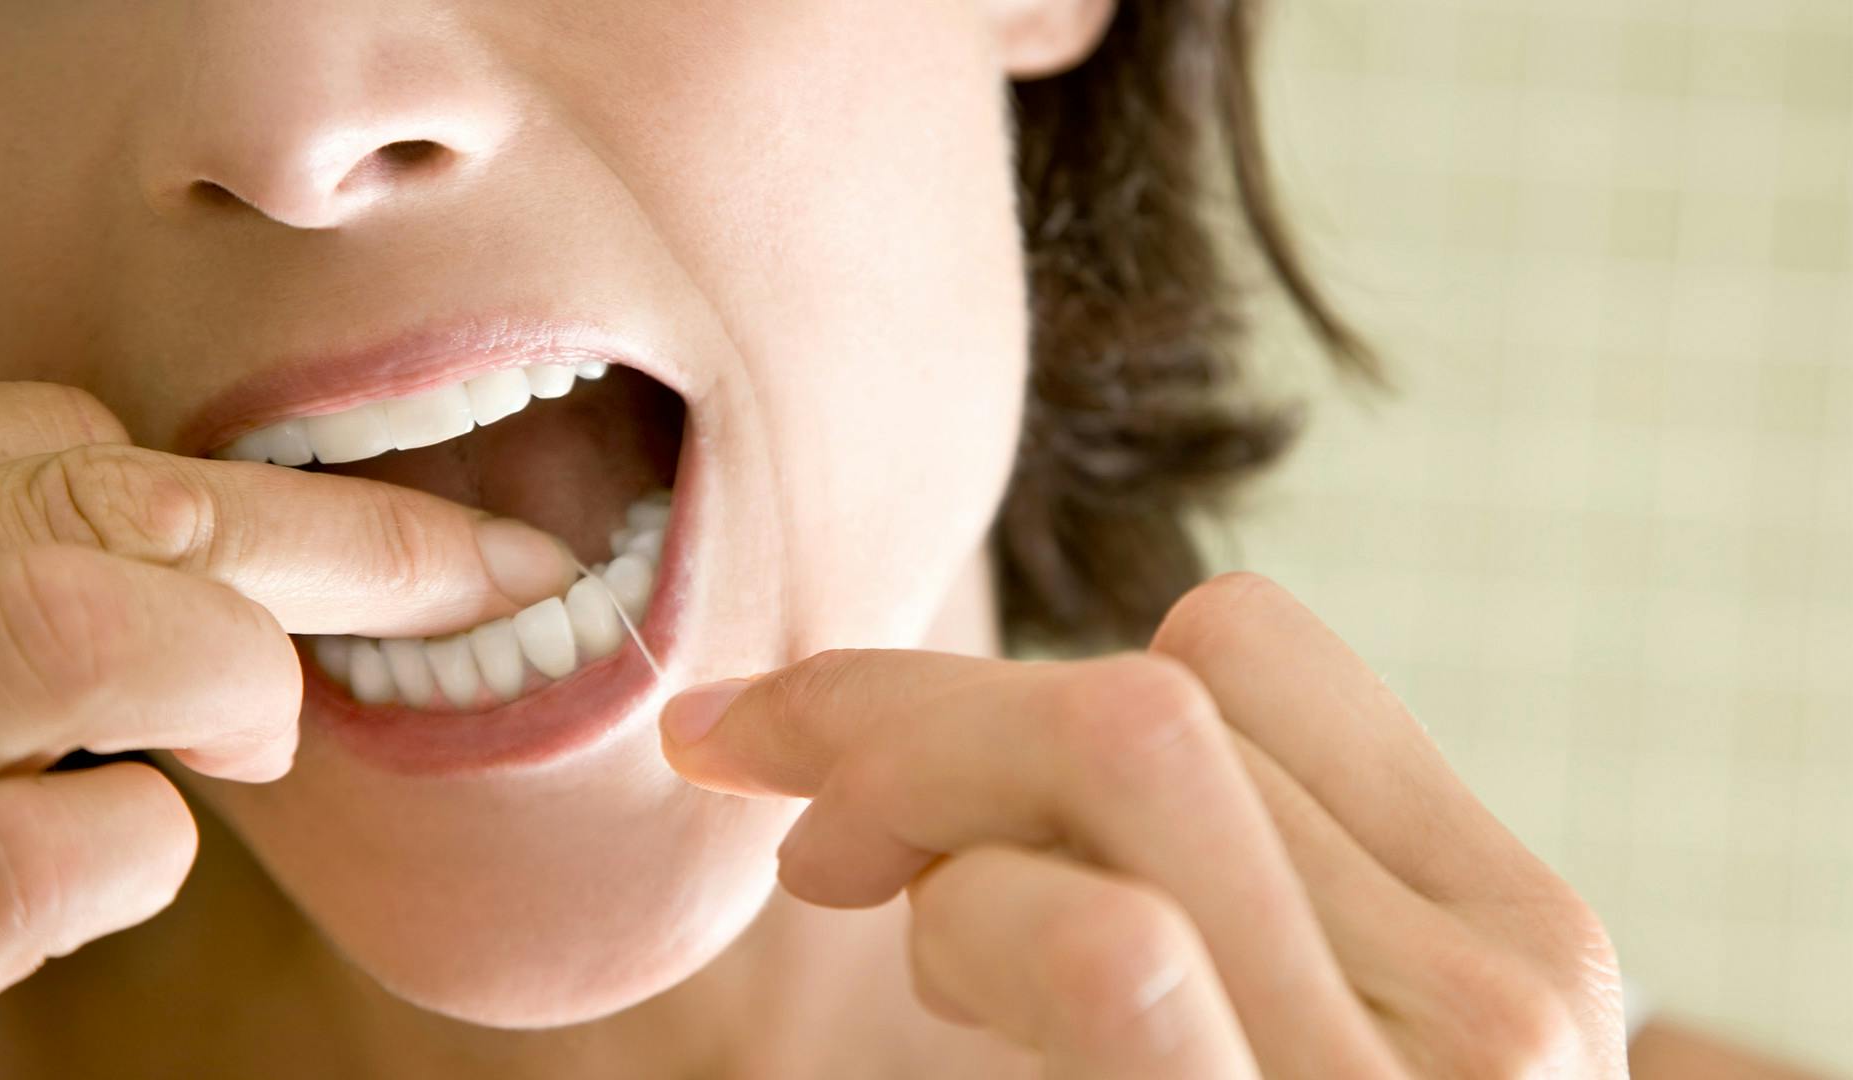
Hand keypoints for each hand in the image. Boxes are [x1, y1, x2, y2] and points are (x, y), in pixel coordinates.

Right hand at [0, 382, 572, 1036]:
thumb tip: (203, 562)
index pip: (39, 434)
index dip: (214, 483)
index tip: (332, 535)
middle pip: (106, 502)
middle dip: (347, 537)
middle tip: (500, 572)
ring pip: (74, 620)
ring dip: (225, 672)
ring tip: (251, 741)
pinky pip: (46, 851)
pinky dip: (132, 845)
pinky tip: (124, 852)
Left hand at [660, 574, 1626, 1076]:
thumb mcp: (1292, 1034)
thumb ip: (1218, 890)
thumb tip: (934, 760)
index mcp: (1506, 932)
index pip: (1249, 651)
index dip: (1038, 664)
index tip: (888, 752)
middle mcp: (1499, 999)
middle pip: (1153, 698)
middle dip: (905, 696)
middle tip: (754, 752)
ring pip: (1131, 756)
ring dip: (915, 778)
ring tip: (838, 879)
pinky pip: (1111, 948)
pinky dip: (974, 916)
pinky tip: (937, 957)